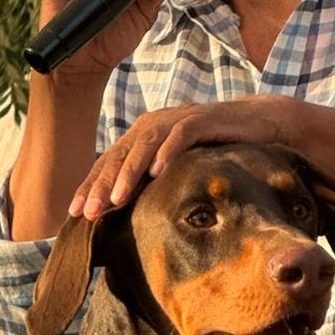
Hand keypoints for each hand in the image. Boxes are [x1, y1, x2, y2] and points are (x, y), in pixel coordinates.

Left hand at [70, 95, 299, 218]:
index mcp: (143, 135)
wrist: (259, 123)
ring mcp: (177, 119)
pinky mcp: (202, 119)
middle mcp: (154, 124)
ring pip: (144, 145)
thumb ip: (155, 180)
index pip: (109, 162)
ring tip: (116, 199)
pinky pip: (180, 135)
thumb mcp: (179, 166)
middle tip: (88, 212)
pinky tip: (157, 172)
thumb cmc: (217, 149)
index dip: (90, 186)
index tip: (74, 215)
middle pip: (120, 154)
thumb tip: (129, 215)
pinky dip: (167, 152)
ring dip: (128, 173)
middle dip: (102, 185)